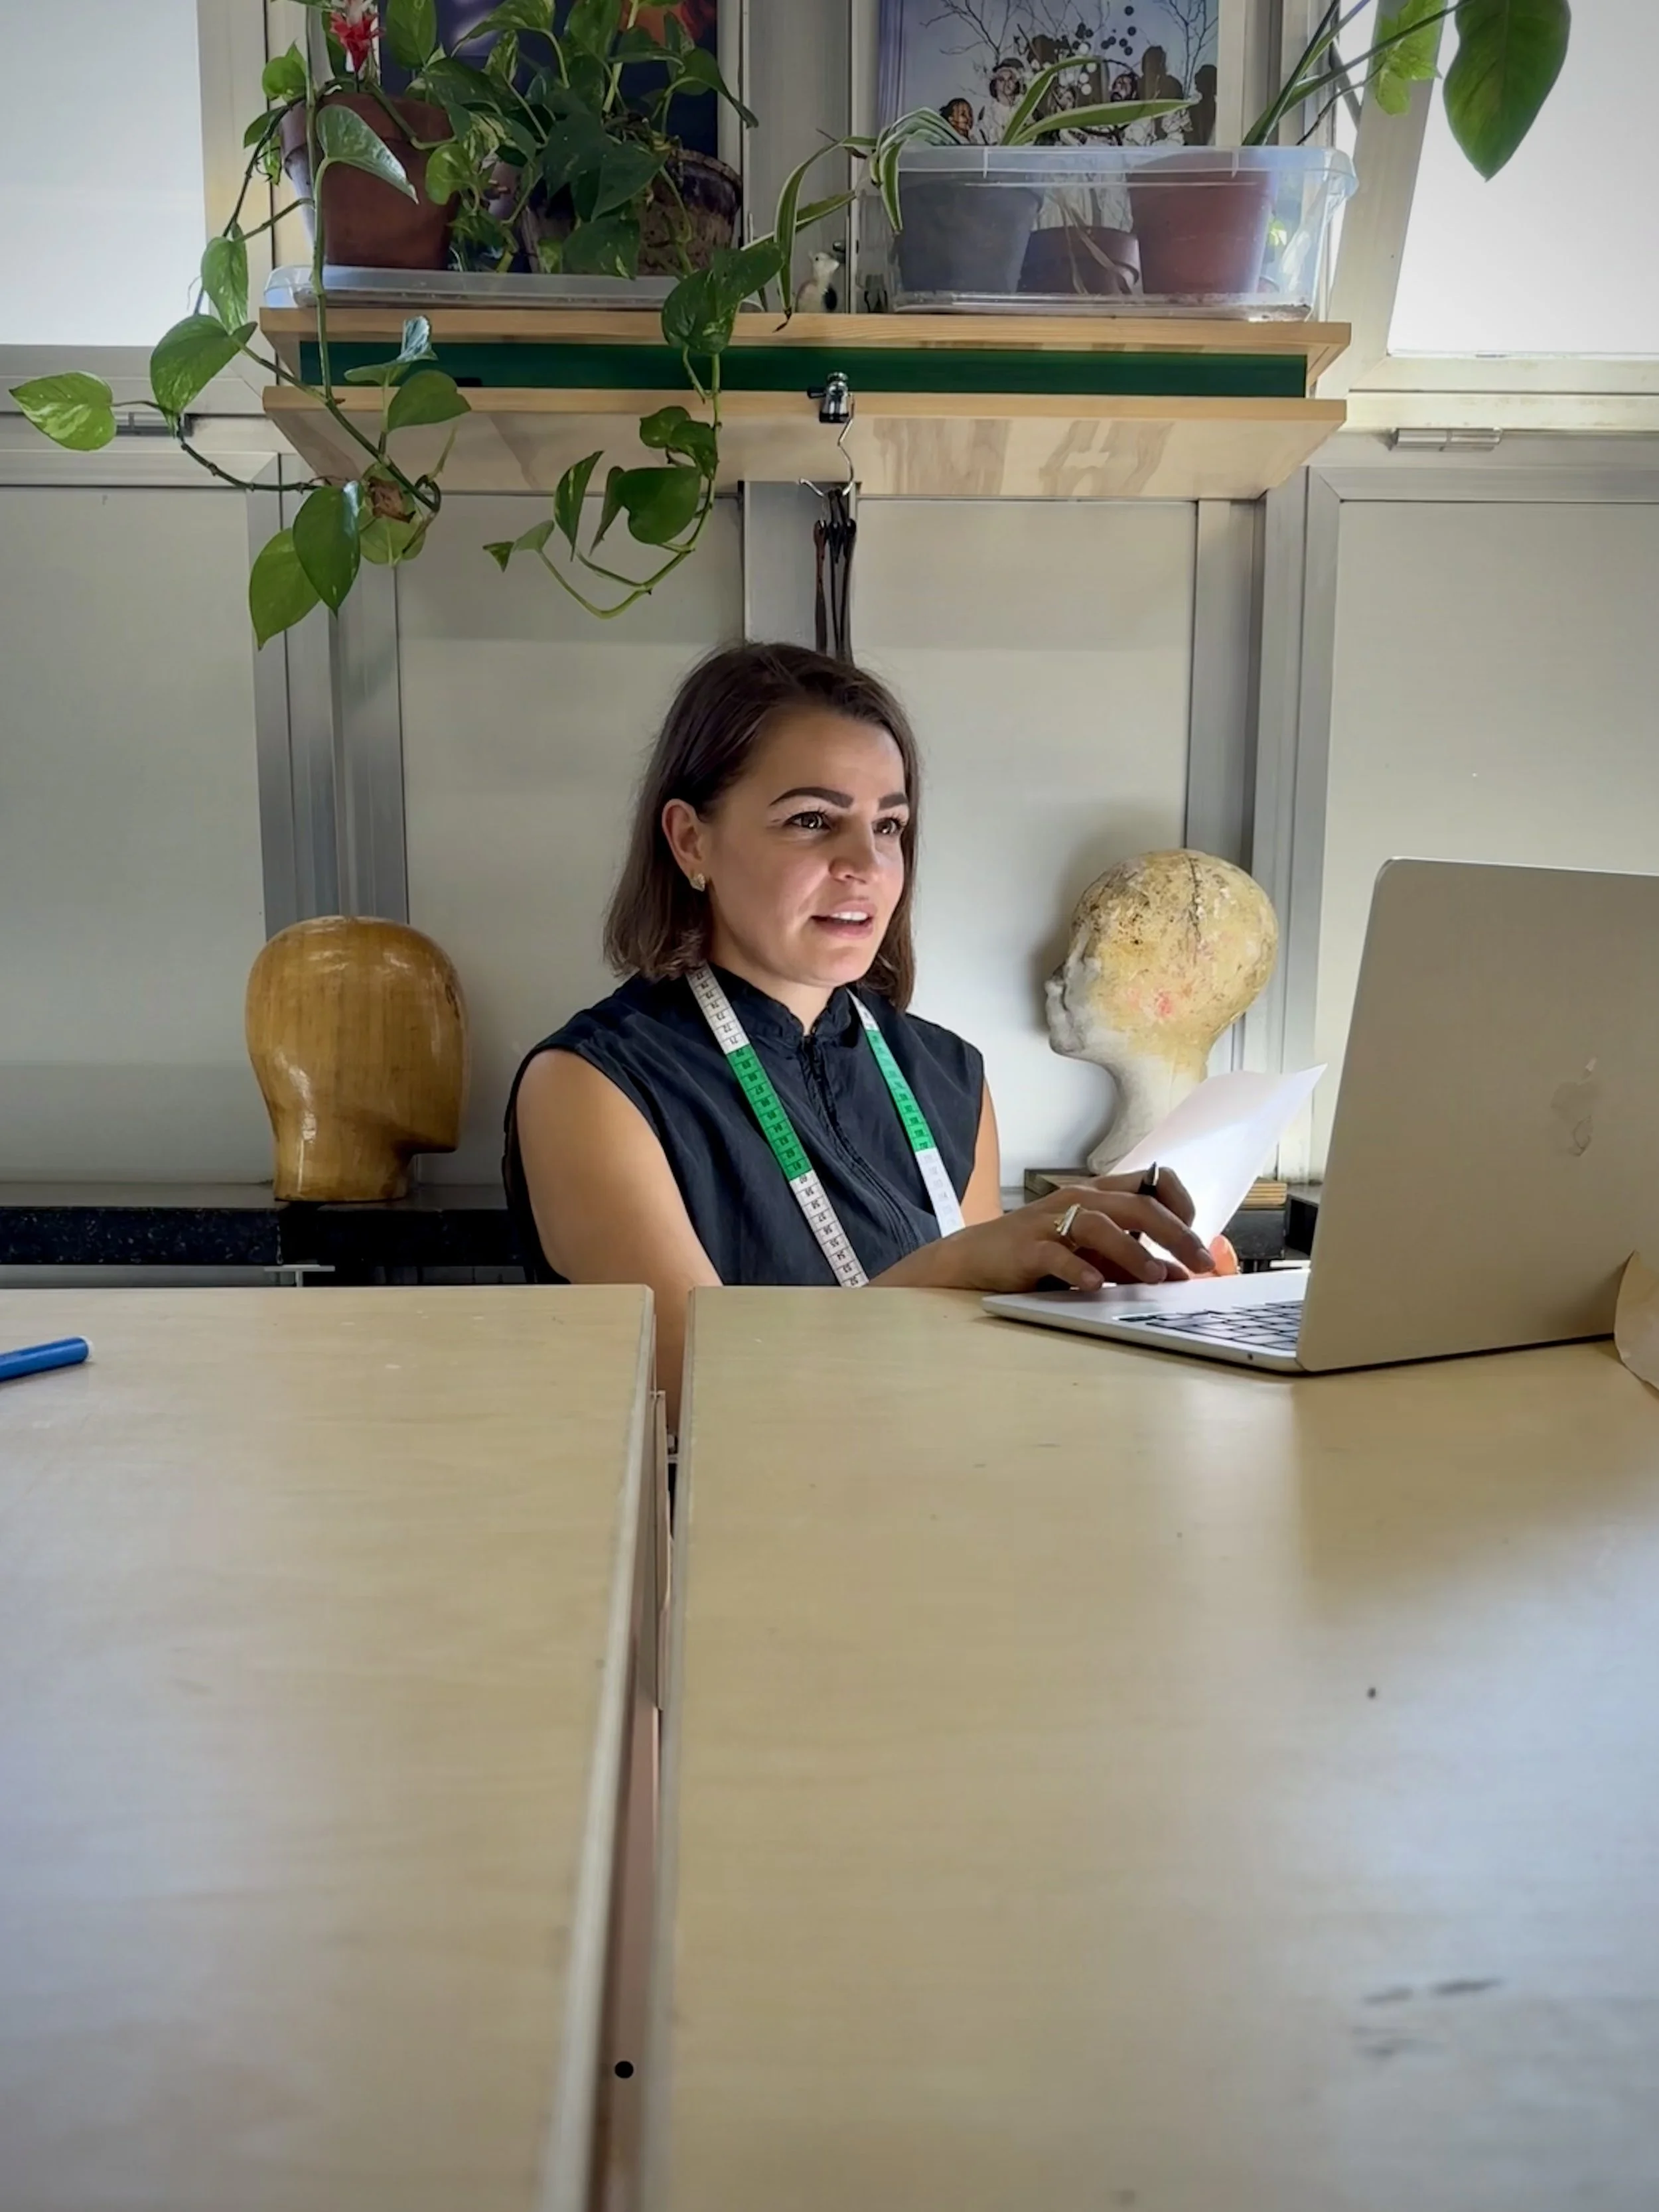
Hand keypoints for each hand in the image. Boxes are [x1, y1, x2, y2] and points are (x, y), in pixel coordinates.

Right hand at [884, 1167, 1213, 1294]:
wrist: (975, 1259)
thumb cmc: (1039, 1253)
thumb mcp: (1094, 1255)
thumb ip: (1133, 1262)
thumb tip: (1180, 1275)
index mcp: (1099, 1195)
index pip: (1152, 1182)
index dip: (1181, 1204)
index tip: (1198, 1235)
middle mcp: (1079, 1200)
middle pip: (1136, 1205)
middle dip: (1174, 1233)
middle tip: (1200, 1262)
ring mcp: (1051, 1221)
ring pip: (1099, 1225)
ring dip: (1131, 1252)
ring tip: (1155, 1276)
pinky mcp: (1027, 1247)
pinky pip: (1055, 1254)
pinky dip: (1076, 1269)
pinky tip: (1093, 1285)